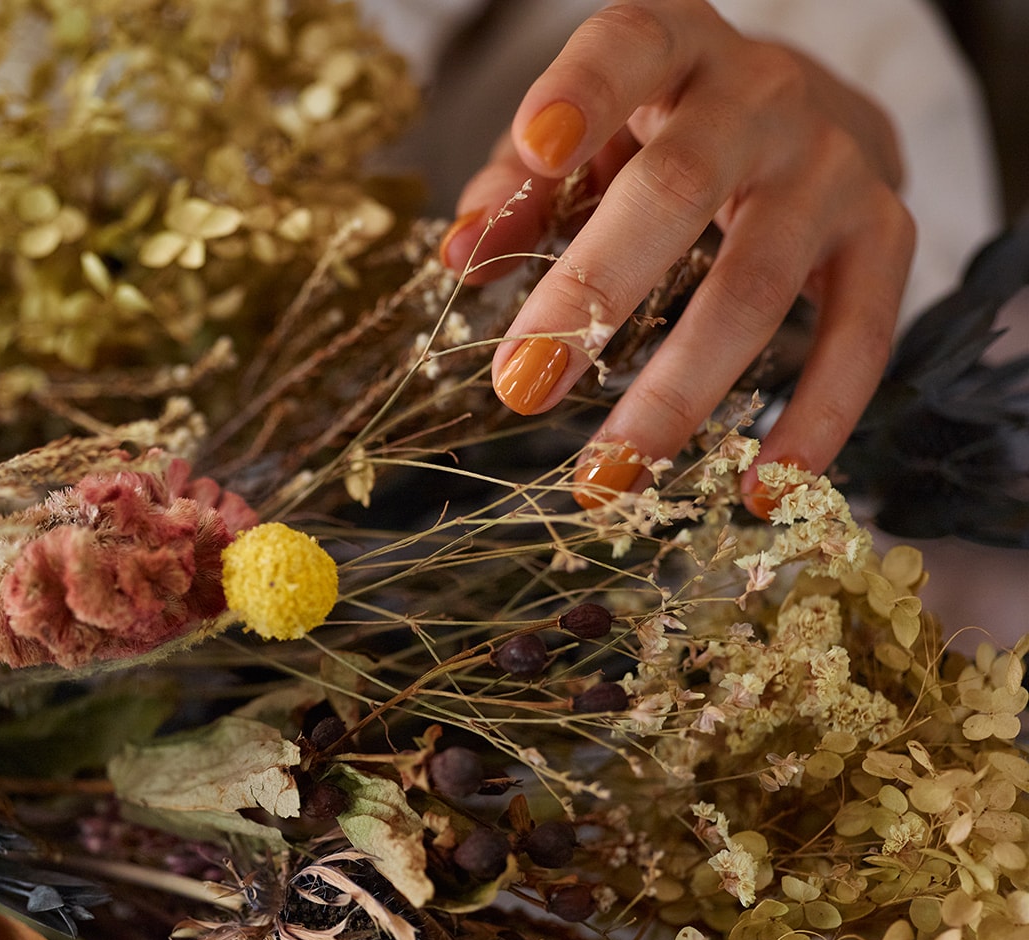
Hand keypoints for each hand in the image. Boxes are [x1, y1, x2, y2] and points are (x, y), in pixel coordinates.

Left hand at [439, 0, 913, 515]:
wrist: (817, 116)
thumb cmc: (663, 132)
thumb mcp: (587, 140)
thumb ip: (520, 189)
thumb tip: (458, 257)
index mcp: (673, 48)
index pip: (627, 47)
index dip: (583, 92)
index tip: (535, 147)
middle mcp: (760, 97)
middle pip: (677, 188)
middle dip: (593, 294)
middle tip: (520, 387)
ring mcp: (831, 168)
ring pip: (755, 283)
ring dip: (677, 391)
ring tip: (610, 474)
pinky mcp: (886, 234)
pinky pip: (859, 335)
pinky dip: (811, 420)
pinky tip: (759, 488)